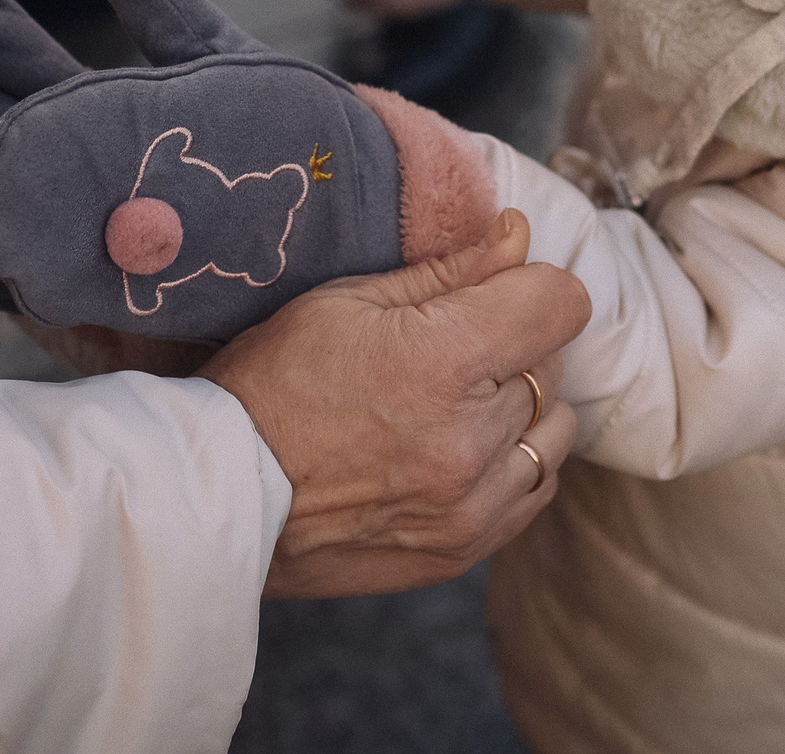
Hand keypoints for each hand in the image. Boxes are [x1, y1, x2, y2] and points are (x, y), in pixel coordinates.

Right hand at [205, 209, 589, 599]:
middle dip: (517, 343)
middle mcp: (468, 439)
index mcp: (440, 362)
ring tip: (456, 402)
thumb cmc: (272, 383)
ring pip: (553, 431)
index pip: (560, 303)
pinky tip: (460, 448)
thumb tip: (518, 235)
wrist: (224, 494)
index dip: (532, 284)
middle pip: (554, 364)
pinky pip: (534, 490)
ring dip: (521, 408)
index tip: (497, 288)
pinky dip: (513, 463)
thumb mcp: (346, 301)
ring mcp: (471, 504)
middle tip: (453, 347)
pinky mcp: (463, 548)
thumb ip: (449, 270)